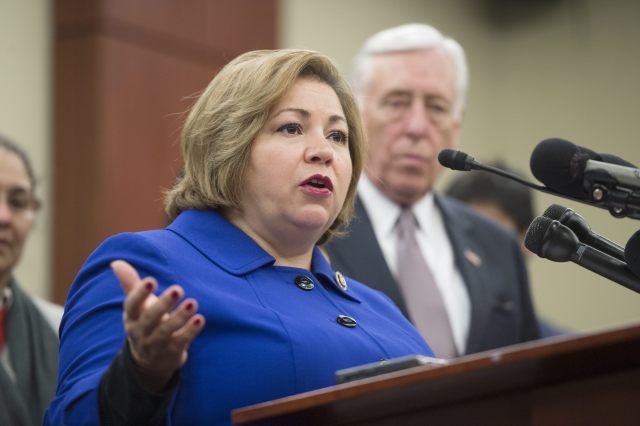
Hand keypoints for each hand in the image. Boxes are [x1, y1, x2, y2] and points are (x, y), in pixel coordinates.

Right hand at [111, 260, 204, 391]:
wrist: (149, 363)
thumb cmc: (145, 323)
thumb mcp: (136, 307)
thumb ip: (129, 284)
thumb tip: (115, 262)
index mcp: (132, 317)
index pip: (132, 305)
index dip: (140, 294)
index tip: (151, 280)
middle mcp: (141, 332)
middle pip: (150, 318)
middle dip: (163, 304)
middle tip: (178, 289)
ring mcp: (156, 344)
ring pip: (166, 331)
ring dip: (180, 316)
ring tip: (193, 303)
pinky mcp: (172, 353)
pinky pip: (181, 342)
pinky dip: (190, 331)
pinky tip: (200, 319)